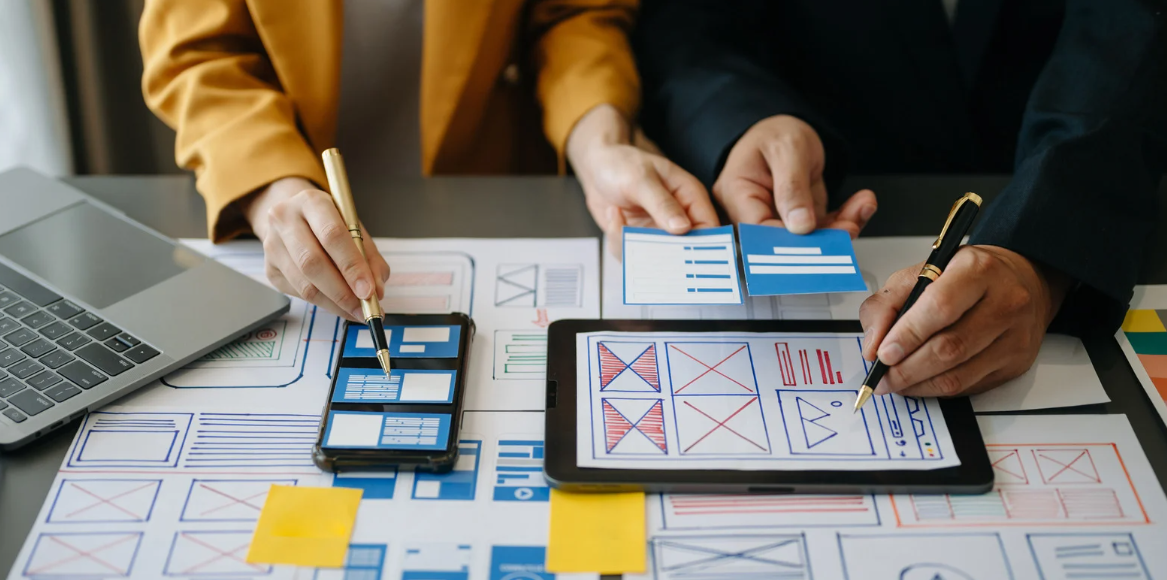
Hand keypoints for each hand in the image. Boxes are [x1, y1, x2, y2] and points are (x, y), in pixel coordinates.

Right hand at [243, 177, 390, 321]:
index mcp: (311, 202)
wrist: (293, 217)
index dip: (352, 266)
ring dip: (335, 304)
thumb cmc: (329, 223)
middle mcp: (285, 219)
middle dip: (343, 292)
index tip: (369, 291)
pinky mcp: (270, 269)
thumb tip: (376, 291)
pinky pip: (299, 294)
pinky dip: (324, 304)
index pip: (332, 235)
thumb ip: (369, 258)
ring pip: (304, 284)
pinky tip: (339, 305)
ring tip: (356, 311)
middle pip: (312, 262)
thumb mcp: (354, 229)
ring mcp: (272, 245)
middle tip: (364, 308)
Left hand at [567, 105, 718, 255]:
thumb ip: (661, 203)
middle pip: (684, 250)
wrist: (597, 167)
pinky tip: (613, 217)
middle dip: (661, 253)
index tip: (685, 257)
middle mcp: (678, 217)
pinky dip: (619, 242)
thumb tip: (683, 228)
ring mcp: (659, 231)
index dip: (703, 245)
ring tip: (618, 219)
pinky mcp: (640, 239)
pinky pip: (633, 254)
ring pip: (655, 257)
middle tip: (639, 243)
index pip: (708, 227)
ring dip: (632, 245)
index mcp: (690, 197)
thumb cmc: (622, 164)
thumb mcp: (641, 180)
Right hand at [714, 114, 876, 237]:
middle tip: (850, 226)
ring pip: (809, 239)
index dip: (787, 242)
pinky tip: (861, 204)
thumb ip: (791, 186)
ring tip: (862, 207)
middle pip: (783, 242)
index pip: (758, 230)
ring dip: (840, 228)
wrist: (787, 130)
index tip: (819, 236)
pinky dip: (845, 219)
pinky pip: (823, 229)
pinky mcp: (800, 220)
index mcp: (736, 194)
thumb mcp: (786, 149)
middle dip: (821, 238)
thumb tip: (800, 226)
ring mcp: (778, 219)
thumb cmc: (776, 133)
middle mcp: (754, 212)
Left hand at [859, 246, 1071, 396]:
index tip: (882, 354)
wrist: (1017, 280)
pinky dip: (937, 390)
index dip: (907, 335)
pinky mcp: (1016, 362)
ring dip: (918, 385)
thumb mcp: (918, 274)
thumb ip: (886, 304)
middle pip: (949, 348)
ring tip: (895, 383)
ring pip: (959, 375)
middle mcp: (1005, 301)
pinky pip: (969, 387)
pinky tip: (920, 383)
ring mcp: (1015, 336)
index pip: (940, 307)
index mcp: (977, 270)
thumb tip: (873, 346)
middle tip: (882, 377)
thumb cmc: (964, 276)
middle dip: (906, 369)